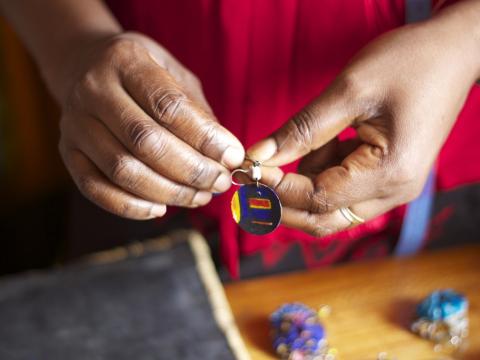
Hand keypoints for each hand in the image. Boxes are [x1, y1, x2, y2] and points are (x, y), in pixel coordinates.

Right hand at [59, 32, 243, 218]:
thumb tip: (226, 156)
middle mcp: (93, 90)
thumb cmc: (142, 75)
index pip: (168, 105)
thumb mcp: (174, 75)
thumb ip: (198, 112)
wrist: (84, 67)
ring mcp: (74, 124)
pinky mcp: (67, 153)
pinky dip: (131, 206)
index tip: (233, 157)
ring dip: (169, 192)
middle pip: (145, 142)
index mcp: (126, 61)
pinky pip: (96, 189)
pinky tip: (161, 208)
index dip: (205, 137)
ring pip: (123, 170)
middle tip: (219, 182)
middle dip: (191, 170)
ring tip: (200, 196)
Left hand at [247, 5, 479, 236]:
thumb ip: (301, 130)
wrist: (455, 54)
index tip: (246, 169)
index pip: (317, 199)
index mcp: (389, 174)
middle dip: (283, 202)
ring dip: (302, 185)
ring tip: (304, 143)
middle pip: (322, 219)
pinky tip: (325, 143)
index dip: (276, 188)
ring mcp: (392, 189)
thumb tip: (258, 157)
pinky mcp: (386, 179)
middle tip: (253, 176)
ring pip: (329, 208)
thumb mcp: (349, 91)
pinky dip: (320, 173)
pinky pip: (341, 191)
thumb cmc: (410, 63)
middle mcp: (393, 192)